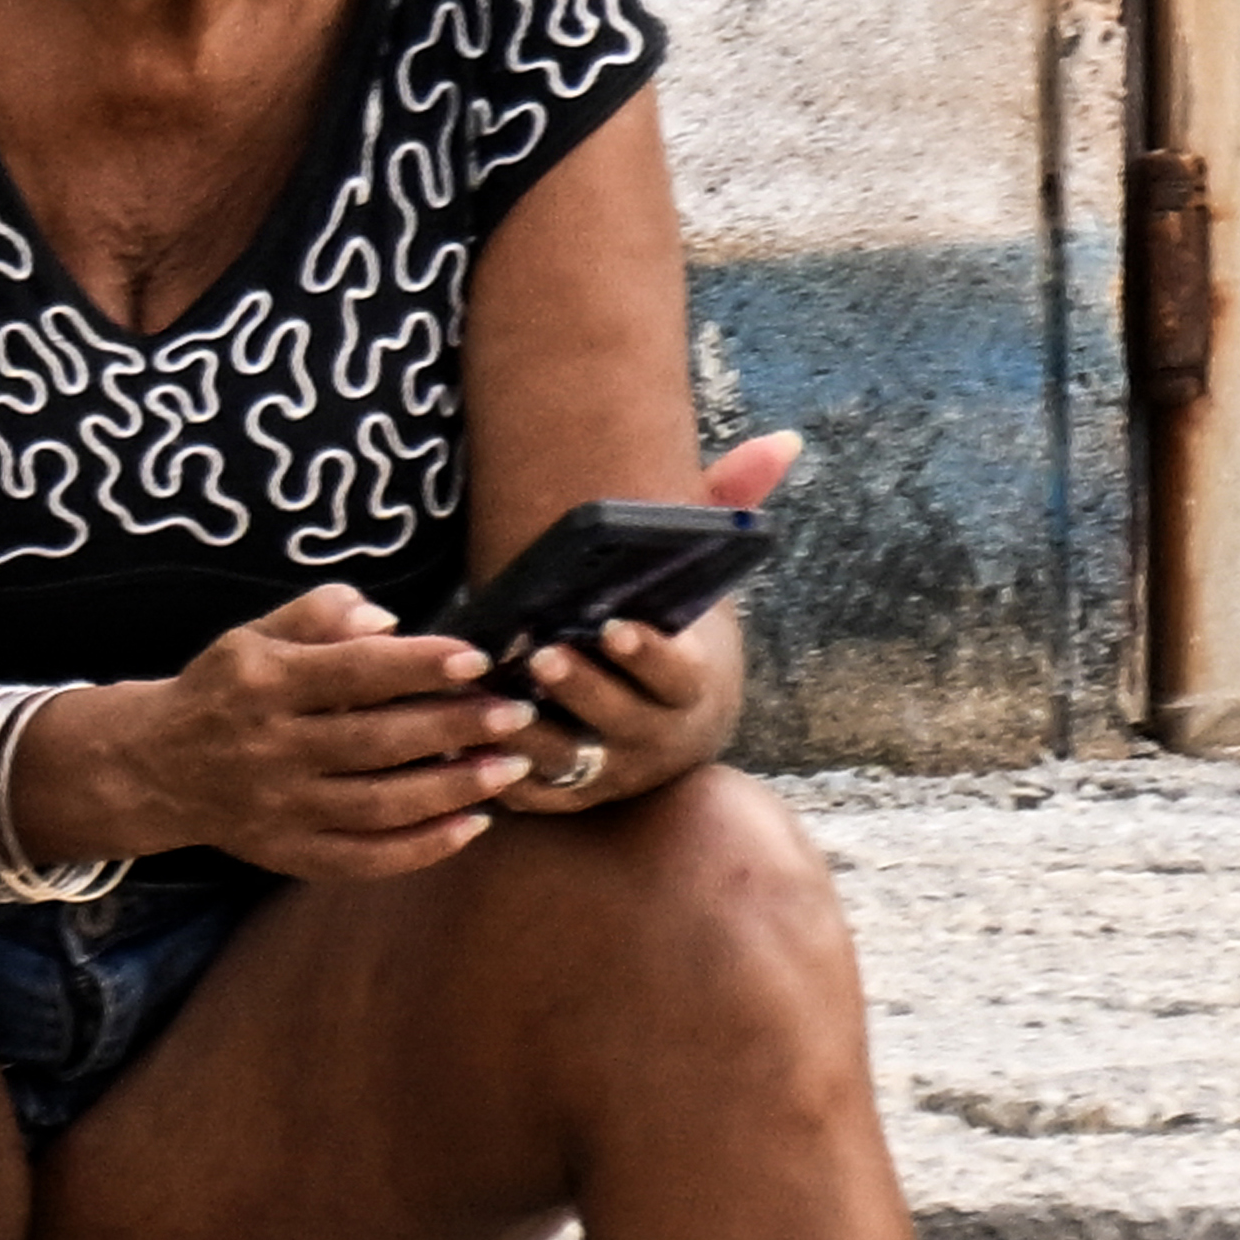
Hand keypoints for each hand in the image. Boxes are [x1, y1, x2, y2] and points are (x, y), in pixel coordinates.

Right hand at [22, 587, 550, 881]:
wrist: (152, 767)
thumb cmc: (220, 691)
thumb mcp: (251, 636)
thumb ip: (317, 615)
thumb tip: (387, 620)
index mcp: (262, 683)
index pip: (353, 672)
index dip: (418, 664)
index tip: (476, 658)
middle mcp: (270, 748)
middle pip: (376, 741)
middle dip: (455, 727)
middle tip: (516, 715)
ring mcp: (279, 807)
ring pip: (379, 805)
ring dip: (452, 789)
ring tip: (510, 768)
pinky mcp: (287, 852)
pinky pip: (363, 859)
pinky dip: (422, 848)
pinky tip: (469, 826)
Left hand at [501, 427, 796, 811]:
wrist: (654, 730)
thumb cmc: (665, 636)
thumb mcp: (695, 577)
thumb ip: (726, 511)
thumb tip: (782, 441)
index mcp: (688, 690)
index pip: (678, 678)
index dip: (648, 656)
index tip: (615, 626)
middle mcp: (654, 741)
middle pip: (620, 721)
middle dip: (582, 689)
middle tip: (541, 654)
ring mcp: (608, 775)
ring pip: (568, 763)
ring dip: (529, 733)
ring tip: (491, 695)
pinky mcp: (561, 798)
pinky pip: (526, 793)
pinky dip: (494, 773)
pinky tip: (457, 741)